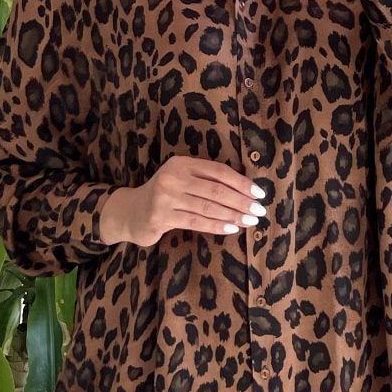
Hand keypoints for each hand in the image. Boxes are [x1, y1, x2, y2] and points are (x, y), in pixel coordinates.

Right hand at [99, 157, 267, 247]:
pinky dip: (216, 226)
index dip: (241, 182)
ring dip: (233, 215)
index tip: (259, 194)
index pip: (218, 171)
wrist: (131, 211)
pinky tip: (231, 229)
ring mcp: (165, 197)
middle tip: (259, 211)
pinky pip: (196, 222)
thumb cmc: (166, 196)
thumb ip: (206, 181)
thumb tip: (246, 192)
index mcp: (183, 163)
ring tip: (250, 221)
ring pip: (208, 207)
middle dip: (241, 201)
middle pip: (216, 189)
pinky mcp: (160, 217)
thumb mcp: (183, 180)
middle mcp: (173, 177)